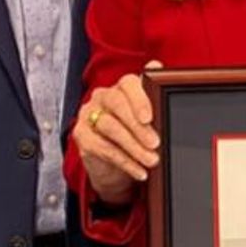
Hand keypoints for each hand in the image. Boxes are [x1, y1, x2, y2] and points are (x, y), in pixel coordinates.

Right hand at [73, 63, 161, 203]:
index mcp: (123, 87)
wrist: (114, 167)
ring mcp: (89, 115)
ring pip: (110, 127)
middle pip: (117, 103)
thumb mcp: (150, 121)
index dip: (140, 99)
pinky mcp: (82, 136)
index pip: (128, 83)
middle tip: (155, 143)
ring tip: (151, 160)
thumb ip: (157, 101)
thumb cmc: (136, 136)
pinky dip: (125, 162)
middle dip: (138, 126)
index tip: (149, 118)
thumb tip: (163, 76)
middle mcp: (103, 97)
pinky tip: (139, 170)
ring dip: (134, 147)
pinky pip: (103, 148)